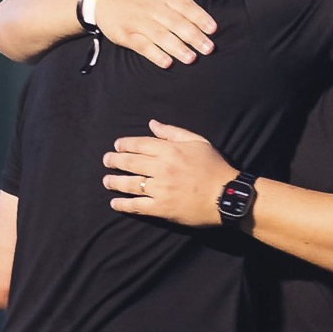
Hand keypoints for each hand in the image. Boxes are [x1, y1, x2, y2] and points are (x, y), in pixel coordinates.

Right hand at [95, 0, 217, 67]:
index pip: (185, 5)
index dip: (200, 17)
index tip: (213, 29)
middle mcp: (152, 7)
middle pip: (175, 22)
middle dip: (193, 36)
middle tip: (209, 49)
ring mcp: (138, 21)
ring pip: (160, 35)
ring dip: (176, 47)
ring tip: (192, 59)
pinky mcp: (126, 34)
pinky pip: (142, 45)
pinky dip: (154, 54)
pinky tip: (167, 63)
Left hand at [103, 121, 235, 226]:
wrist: (226, 196)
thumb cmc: (214, 167)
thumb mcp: (198, 142)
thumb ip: (173, 132)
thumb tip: (152, 124)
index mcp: (170, 150)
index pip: (140, 144)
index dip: (125, 144)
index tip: (117, 145)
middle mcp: (161, 168)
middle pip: (130, 162)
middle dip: (114, 160)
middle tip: (106, 160)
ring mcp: (160, 189)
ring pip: (129, 184)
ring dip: (114, 182)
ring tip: (106, 181)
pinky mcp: (161, 208)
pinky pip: (137, 206)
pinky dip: (123, 205)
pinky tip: (114, 203)